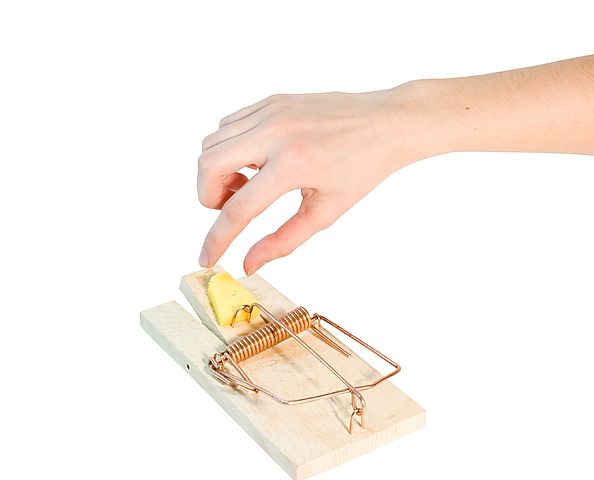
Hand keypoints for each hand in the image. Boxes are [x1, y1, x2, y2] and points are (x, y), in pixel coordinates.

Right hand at [197, 85, 437, 273]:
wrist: (387, 123)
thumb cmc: (362, 169)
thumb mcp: (325, 213)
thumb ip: (283, 241)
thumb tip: (249, 264)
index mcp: (293, 165)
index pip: (238, 210)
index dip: (216, 239)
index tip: (206, 258)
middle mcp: (275, 133)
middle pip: (209, 166)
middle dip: (209, 196)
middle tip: (233, 208)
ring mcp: (271, 111)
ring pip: (211, 144)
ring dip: (218, 172)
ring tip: (249, 185)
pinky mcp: (271, 101)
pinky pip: (227, 126)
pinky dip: (229, 149)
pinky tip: (256, 163)